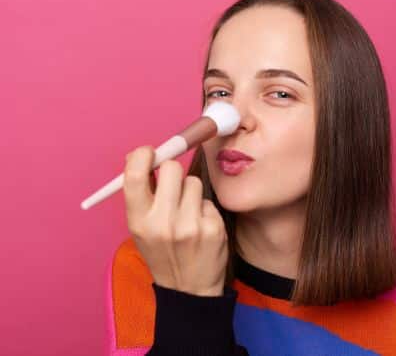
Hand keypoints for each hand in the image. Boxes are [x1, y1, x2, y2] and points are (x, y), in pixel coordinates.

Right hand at [122, 145, 227, 296]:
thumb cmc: (163, 252)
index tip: (150, 152)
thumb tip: (142, 155)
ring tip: (187, 211)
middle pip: (172, 168)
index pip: (135, 175)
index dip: (142, 155)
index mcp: (139, 221)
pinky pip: (208, 199)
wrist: (188, 289)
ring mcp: (190, 226)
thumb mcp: (141, 228)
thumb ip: (141, 194)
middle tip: (173, 184)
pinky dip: (204, 208)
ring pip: (194, 181)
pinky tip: (200, 225)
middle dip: (172, 171)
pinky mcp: (213, 227)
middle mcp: (163, 223)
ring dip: (190, 191)